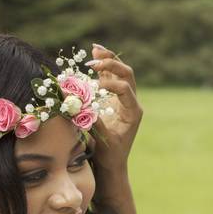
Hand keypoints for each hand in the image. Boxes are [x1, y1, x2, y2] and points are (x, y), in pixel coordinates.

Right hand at [87, 43, 141, 173]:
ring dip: (108, 60)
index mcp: (133, 112)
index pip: (125, 89)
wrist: (112, 164)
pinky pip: (111, 78)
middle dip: (111, 65)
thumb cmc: (109, 155)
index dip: (110, 83)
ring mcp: (123, 100)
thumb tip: (79, 103)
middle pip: (127, 75)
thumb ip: (92, 120)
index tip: (94, 84)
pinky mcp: (114, 99)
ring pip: (120, 73)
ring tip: (95, 49)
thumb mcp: (102, 140)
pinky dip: (103, 67)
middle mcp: (131, 103)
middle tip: (94, 60)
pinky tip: (94, 54)